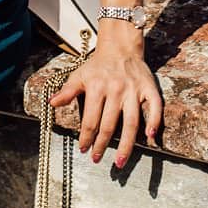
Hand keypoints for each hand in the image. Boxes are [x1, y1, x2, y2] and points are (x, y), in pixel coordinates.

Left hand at [49, 24, 161, 168]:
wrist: (120, 46)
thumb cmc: (98, 65)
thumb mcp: (79, 75)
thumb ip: (67, 91)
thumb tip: (52, 103)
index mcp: (97, 88)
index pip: (90, 120)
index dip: (86, 137)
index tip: (83, 149)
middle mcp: (116, 90)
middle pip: (109, 125)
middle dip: (102, 145)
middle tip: (97, 159)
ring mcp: (134, 90)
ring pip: (131, 122)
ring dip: (126, 145)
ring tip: (119, 161)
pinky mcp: (149, 88)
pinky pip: (155, 106)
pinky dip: (155, 121)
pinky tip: (151, 136)